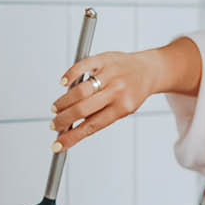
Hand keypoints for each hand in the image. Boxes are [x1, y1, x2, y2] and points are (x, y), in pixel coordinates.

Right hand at [50, 49, 165, 150]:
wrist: (150, 70)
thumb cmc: (133, 91)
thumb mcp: (123, 109)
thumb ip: (100, 116)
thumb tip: (73, 129)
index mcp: (122, 108)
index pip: (92, 126)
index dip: (72, 137)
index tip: (58, 145)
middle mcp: (117, 91)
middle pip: (83, 109)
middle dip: (63, 120)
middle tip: (54, 124)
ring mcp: (110, 74)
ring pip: (80, 91)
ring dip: (63, 102)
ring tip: (56, 108)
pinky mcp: (104, 59)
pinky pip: (83, 66)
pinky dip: (70, 75)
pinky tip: (63, 83)